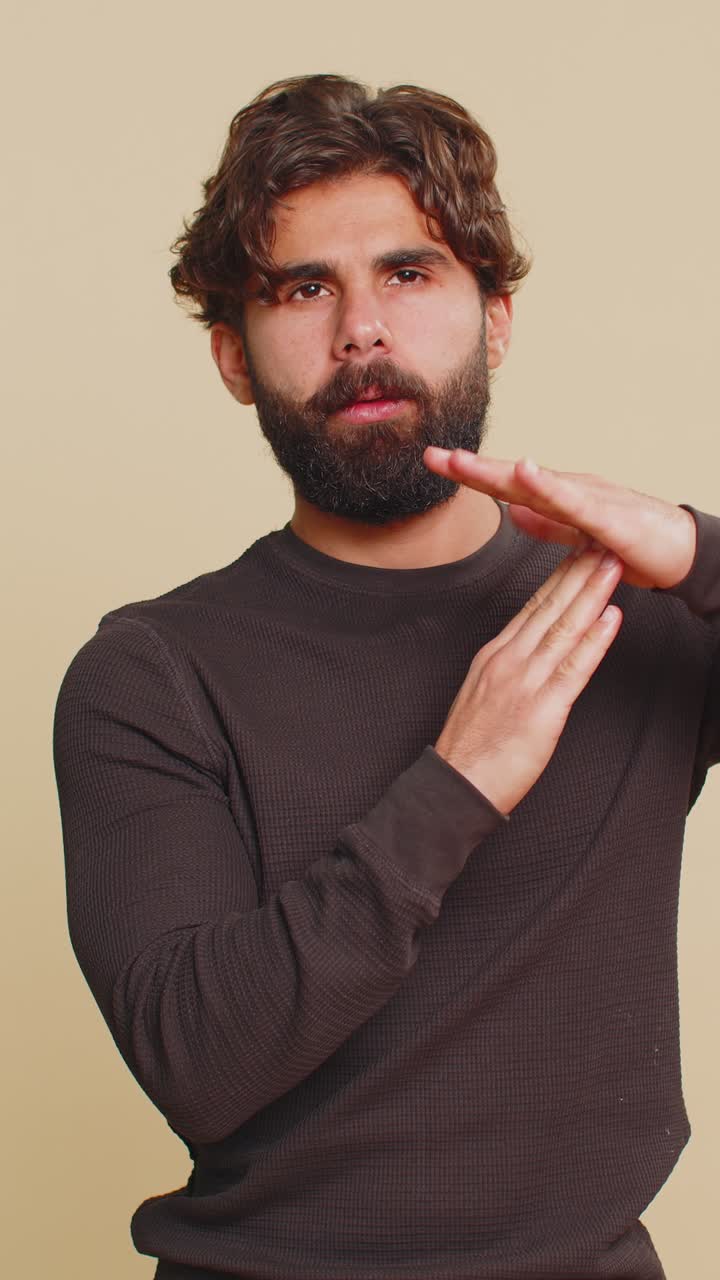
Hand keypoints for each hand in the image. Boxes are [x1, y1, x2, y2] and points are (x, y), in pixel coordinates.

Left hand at [423, 448, 695, 589]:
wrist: (681, 552)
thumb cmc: (632, 542)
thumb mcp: (578, 535)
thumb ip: (547, 522)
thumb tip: (511, 511)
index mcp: (557, 499)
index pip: (505, 484)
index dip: (469, 474)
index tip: (434, 463)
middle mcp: (568, 490)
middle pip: (511, 478)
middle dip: (471, 467)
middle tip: (432, 455)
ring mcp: (587, 499)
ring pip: (535, 484)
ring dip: (497, 471)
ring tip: (464, 461)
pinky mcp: (607, 516)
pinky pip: (572, 501)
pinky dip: (547, 485)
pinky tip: (526, 472)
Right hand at [433, 546, 623, 813]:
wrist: (455, 785)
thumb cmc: (470, 748)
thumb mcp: (481, 693)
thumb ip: (507, 667)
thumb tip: (530, 650)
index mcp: (495, 654)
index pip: (533, 605)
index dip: (559, 575)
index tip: (577, 548)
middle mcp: (508, 660)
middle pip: (550, 606)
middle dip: (579, 570)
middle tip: (601, 538)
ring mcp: (524, 682)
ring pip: (564, 628)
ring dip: (592, 593)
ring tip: (612, 564)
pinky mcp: (541, 710)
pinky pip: (573, 669)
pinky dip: (594, 641)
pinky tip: (611, 617)